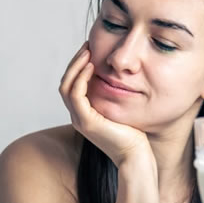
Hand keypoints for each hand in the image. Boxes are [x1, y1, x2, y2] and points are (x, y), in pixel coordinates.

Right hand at [59, 41, 152, 167]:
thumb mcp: (123, 109)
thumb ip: (116, 96)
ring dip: (75, 66)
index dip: (78, 66)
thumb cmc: (135, 135)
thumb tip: (122, 77)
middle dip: (75, 62)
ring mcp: (80, 120)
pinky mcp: (86, 122)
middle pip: (66, 83)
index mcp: (84, 114)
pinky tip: (91, 66)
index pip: (72, 85)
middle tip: (87, 45)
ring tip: (88, 51)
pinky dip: (81, 78)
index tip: (90, 50)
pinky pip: (76, 94)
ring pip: (67, 86)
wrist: (137, 157)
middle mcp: (78, 116)